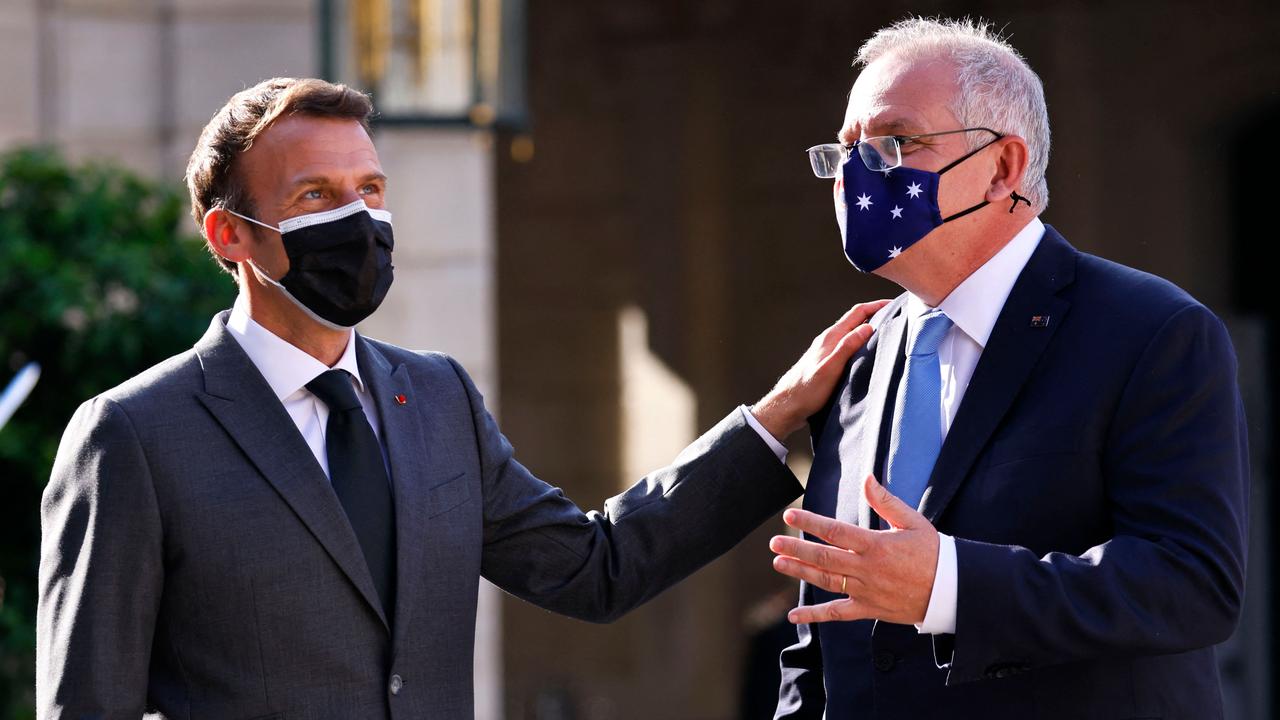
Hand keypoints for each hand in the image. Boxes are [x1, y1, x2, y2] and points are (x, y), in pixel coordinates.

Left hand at [750, 299, 889, 440]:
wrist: (787, 406)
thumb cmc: (806, 390)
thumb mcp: (830, 368)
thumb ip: (847, 347)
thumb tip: (867, 327)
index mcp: (830, 338)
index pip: (857, 313)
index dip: (875, 306)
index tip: (893, 304)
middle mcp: (828, 341)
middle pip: (854, 320)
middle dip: (874, 314)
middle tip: (894, 315)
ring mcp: (827, 351)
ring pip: (851, 333)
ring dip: (867, 328)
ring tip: (884, 331)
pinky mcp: (826, 362)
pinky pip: (847, 346)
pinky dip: (859, 342)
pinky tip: (865, 352)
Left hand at [769, 474, 938, 624]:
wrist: (952, 590)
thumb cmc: (933, 551)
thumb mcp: (913, 521)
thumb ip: (886, 501)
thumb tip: (867, 479)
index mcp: (876, 545)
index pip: (835, 532)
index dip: (810, 523)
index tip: (789, 516)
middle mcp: (867, 569)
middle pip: (823, 558)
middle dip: (795, 549)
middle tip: (774, 543)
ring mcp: (866, 591)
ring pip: (825, 582)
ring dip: (799, 572)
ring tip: (778, 563)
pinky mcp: (869, 609)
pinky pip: (837, 613)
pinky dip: (814, 616)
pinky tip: (793, 616)